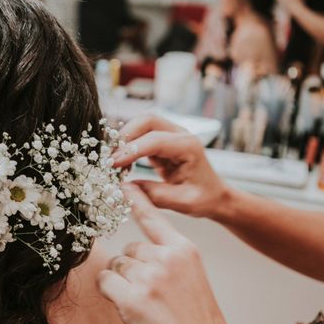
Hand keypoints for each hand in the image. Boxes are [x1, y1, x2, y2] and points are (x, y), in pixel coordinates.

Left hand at [97, 183, 238, 323]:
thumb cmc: (198, 320)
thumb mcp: (192, 277)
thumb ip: (167, 259)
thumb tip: (133, 254)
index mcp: (184, 248)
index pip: (153, 217)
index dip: (136, 199)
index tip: (123, 183)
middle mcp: (166, 257)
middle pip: (128, 249)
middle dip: (132, 269)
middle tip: (153, 296)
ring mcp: (148, 276)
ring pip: (116, 266)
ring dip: (123, 283)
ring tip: (148, 305)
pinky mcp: (131, 298)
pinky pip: (104, 281)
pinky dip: (110, 292)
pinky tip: (129, 308)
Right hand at [113, 114, 231, 219]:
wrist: (215, 196)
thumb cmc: (204, 198)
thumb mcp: (181, 202)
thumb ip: (153, 195)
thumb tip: (123, 189)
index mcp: (189, 146)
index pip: (154, 140)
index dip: (130, 150)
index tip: (112, 164)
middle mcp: (180, 135)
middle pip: (146, 121)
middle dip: (124, 137)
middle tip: (109, 160)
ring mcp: (171, 136)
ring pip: (141, 125)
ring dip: (124, 140)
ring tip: (114, 164)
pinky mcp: (162, 142)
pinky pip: (140, 136)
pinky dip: (127, 147)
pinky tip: (122, 165)